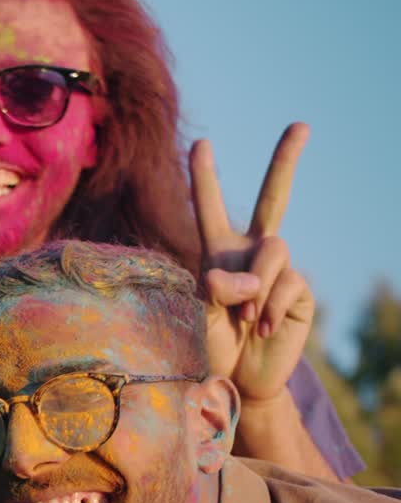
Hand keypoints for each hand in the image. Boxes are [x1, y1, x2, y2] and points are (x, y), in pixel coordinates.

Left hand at [190, 123, 314, 403]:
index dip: (205, 177)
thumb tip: (245, 276)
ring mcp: (279, 269)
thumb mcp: (201, 316)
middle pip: (273, 199)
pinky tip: (261, 328)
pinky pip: (287, 283)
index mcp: (218, 252)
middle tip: (301, 125)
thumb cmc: (211, 345)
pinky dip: (269, 307)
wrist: (240, 377)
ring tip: (244, 318)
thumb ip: (216, 290)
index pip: (210, 208)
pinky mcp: (299, 290)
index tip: (202, 143)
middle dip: (286, 161)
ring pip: (274, 249)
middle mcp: (251, 253)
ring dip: (255, 286)